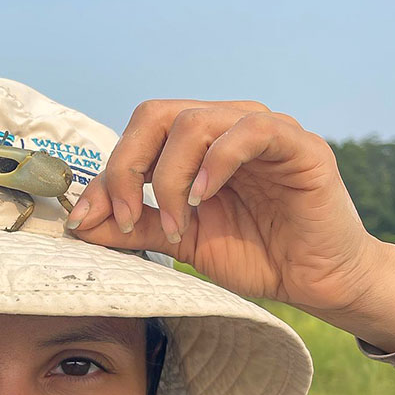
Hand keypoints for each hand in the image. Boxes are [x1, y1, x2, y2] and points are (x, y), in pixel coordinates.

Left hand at [67, 99, 377, 315]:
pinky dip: (216, 163)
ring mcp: (261, 130)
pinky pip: (249, 132)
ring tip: (179, 225)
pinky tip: (204, 199)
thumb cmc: (255, 254)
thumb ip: (136, 226)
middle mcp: (225, 126)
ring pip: (195, 122)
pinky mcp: (297, 145)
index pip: (138, 136)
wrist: (314, 280)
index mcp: (196, 144)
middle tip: (127, 221)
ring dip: (171, 178)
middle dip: (128, 170)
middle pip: (156, 115)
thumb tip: (80, 223)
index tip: (87, 222)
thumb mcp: (182, 241)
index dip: (107, 176)